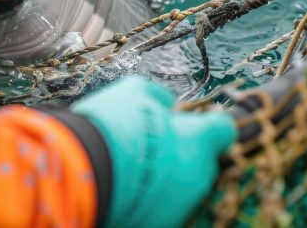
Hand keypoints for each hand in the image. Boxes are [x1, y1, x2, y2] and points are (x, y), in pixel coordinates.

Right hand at [72, 77, 235, 227]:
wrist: (81, 169)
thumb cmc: (109, 126)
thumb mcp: (134, 91)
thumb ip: (160, 97)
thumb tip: (169, 104)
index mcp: (197, 140)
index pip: (225, 130)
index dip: (208, 126)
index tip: (192, 125)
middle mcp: (198, 176)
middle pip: (204, 163)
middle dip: (185, 155)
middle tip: (154, 148)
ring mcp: (181, 205)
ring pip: (185, 189)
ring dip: (168, 179)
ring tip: (135, 170)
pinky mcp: (162, 224)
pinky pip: (165, 208)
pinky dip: (152, 200)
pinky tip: (129, 189)